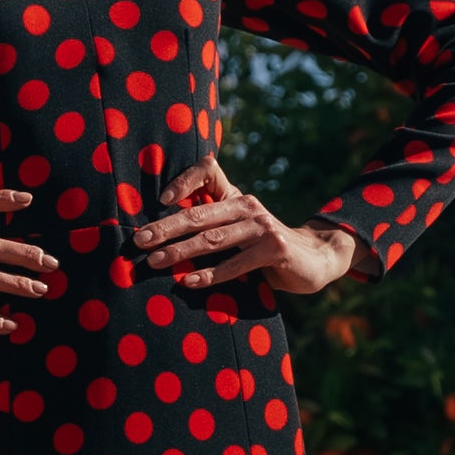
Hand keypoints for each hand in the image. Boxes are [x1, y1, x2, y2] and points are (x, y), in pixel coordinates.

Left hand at [131, 157, 358, 299]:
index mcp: (235, 197)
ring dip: (180, 252)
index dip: (184, 181)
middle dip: (165, 228)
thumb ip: (211, 226)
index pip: (208, 172)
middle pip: (199, 215)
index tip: (160, 200)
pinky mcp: (275, 249)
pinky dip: (210, 275)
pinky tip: (188, 282)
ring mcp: (262, 227)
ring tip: (155, 262)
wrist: (314, 258)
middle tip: (140, 241)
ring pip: (213, 240)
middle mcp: (248, 206)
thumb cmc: (264, 247)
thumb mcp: (239, 229)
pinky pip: (235, 264)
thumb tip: (160, 237)